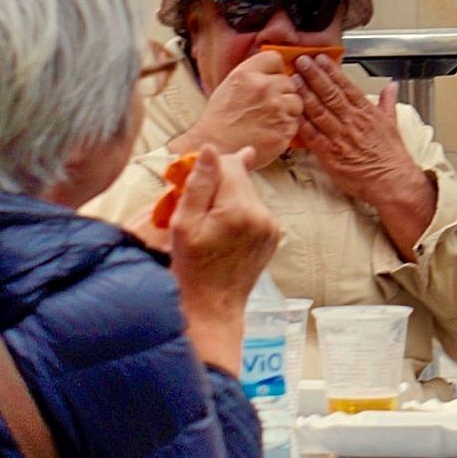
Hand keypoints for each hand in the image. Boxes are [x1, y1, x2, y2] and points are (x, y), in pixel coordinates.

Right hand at [169, 145, 279, 372]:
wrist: (213, 308)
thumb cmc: (192, 269)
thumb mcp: (184, 224)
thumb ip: (199, 183)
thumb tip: (211, 149)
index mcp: (239, 209)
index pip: (229, 163)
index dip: (207, 167)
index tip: (189, 180)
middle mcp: (262, 215)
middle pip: (240, 177)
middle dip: (217, 182)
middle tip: (194, 205)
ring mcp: (271, 226)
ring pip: (246, 193)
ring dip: (227, 197)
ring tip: (207, 222)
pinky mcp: (272, 236)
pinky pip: (253, 210)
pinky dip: (237, 212)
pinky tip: (222, 229)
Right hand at [170, 52, 302, 167]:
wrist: (217, 147)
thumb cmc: (220, 119)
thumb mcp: (230, 85)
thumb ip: (252, 75)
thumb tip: (272, 71)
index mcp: (247, 73)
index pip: (275, 59)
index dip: (275, 71)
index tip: (271, 80)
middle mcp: (264, 87)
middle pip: (289, 81)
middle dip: (282, 93)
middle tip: (268, 106)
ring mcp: (276, 108)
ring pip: (296, 102)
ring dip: (288, 110)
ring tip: (270, 119)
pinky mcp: (284, 128)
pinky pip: (295, 122)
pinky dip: (286, 127)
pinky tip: (270, 131)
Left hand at [293, 56, 436, 260]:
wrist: (392, 182)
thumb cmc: (391, 156)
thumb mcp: (393, 124)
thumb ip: (387, 103)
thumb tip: (391, 87)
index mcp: (366, 113)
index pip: (346, 86)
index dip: (331, 71)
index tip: (320, 58)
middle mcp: (352, 122)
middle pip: (330, 94)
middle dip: (314, 76)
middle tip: (301, 61)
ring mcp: (340, 138)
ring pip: (319, 112)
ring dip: (305, 95)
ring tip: (293, 80)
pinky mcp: (331, 156)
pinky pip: (313, 137)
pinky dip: (303, 125)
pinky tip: (292, 113)